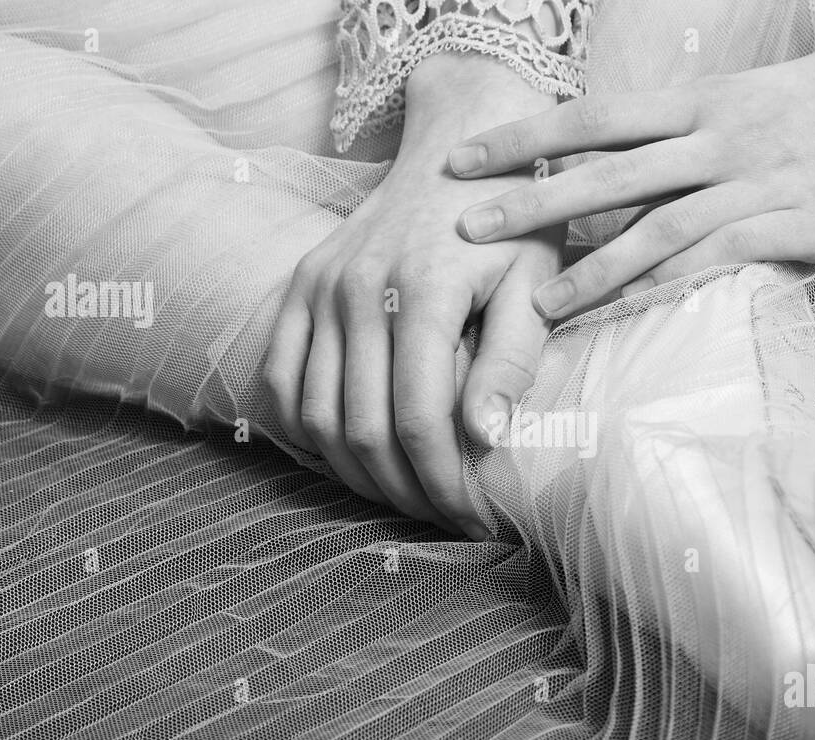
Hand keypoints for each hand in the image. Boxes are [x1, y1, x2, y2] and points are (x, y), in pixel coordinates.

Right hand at [263, 56, 563, 538]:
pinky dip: (305, 429)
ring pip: (317, 414)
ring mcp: (318, 287)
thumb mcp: (532, 284)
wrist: (458, 144)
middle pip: (363, 429)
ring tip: (403, 497)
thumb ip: (510, 362)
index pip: (421, 422)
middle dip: (405, 491)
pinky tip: (348, 456)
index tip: (476, 519)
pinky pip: (282, 379)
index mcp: (421, 292)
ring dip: (356, 472)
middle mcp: (356, 290)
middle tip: (443, 520)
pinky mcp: (299, 286)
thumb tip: (483, 439)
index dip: (445, 484)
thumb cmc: (511, 223)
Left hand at [446, 0, 814, 320]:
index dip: (524, 136)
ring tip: (527, 303)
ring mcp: (752, 181)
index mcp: (706, 98)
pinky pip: (706, 264)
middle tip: (457, 224)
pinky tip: (619, 317)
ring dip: (582, 264)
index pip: (594, 116)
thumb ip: (709, 138)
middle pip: (600, 166)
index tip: (466, 155)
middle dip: (525, 198)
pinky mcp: (791, 224)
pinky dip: (654, 291)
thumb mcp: (770, 103)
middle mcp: (716, 135)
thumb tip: (657, 175)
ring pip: (647, 225)